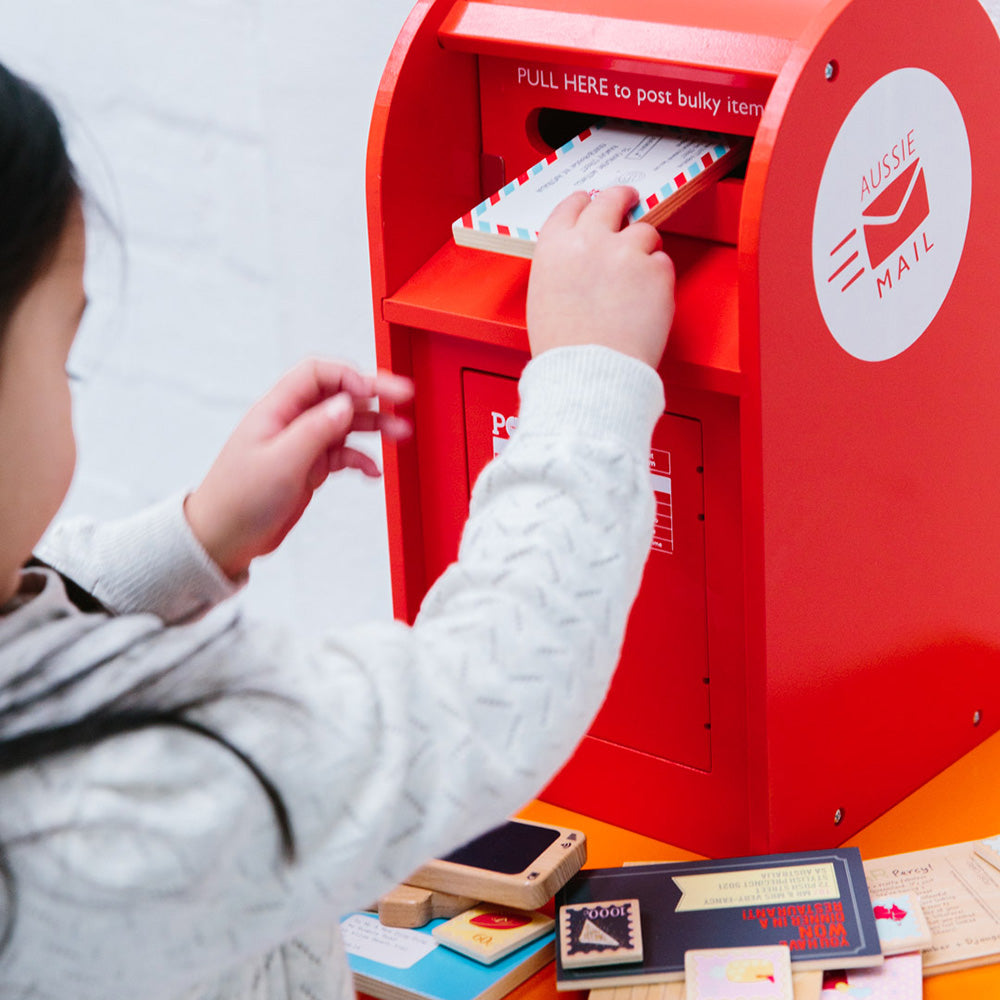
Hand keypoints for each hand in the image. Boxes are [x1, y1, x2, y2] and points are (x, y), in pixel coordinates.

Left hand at [184, 358, 413, 579]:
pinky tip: (373, 470)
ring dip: (374, 427)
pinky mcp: (309, 467)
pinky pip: (343, 454)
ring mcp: (302, 444)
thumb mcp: (281, 462)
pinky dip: (361, 459)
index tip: (374, 391)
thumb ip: (316, 430)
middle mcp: (292, 421)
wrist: (223, 538)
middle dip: (373, 395)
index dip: (349, 376)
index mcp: (277, 409)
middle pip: (339, 395)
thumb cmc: (237, 500)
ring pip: (346, 424)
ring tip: (401, 434)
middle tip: (403, 397)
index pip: (318, 374)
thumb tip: (346, 404)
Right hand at [525, 186, 674, 368]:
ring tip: (637, 278)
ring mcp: (626, 252)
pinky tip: (645, 302)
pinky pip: (663, 264)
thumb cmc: (564, 349)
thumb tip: (580, 260)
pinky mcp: (656, 271)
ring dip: (644, 248)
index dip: (586, 203)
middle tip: (631, 202)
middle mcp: (591, 241)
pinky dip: (658, 279)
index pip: (573, 205)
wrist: (590, 372)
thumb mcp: (543, 297)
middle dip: (624, 198)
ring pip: (645, 232)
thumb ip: (562, 267)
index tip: (593, 204)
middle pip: (613, 199)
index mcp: (556, 246)